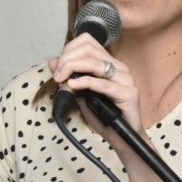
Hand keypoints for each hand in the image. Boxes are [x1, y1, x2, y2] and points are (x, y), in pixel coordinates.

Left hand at [49, 34, 145, 150]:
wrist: (123, 139)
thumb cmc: (104, 118)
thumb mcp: (81, 95)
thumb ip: (69, 77)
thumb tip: (52, 61)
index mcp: (111, 64)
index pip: (88, 42)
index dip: (69, 50)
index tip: (57, 66)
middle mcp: (120, 68)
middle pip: (90, 50)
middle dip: (68, 59)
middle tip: (57, 75)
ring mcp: (126, 79)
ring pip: (95, 63)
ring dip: (73, 68)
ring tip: (61, 80)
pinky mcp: (128, 93)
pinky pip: (103, 84)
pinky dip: (85, 82)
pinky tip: (73, 86)